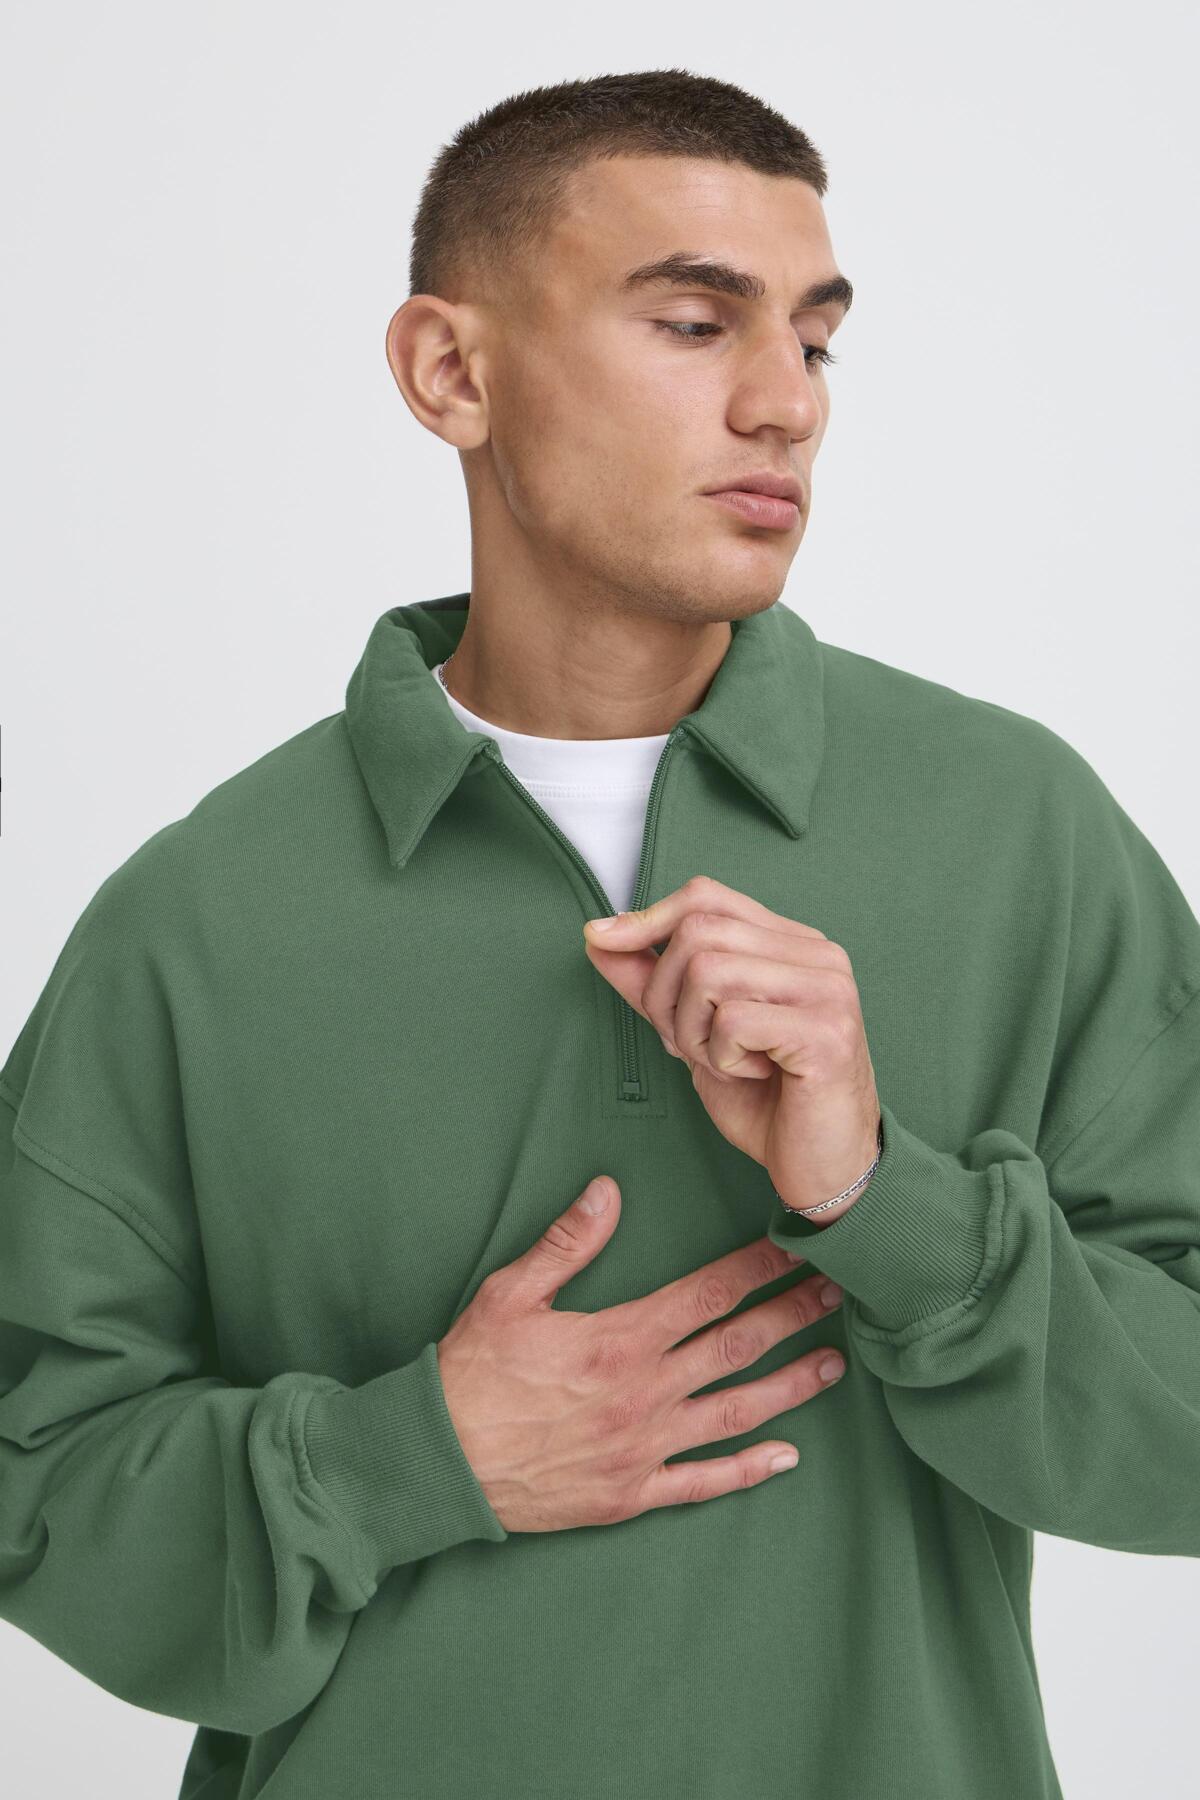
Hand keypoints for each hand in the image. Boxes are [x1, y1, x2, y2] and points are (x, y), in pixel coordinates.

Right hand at [436, 1175, 846, 1532]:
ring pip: (735, 1412)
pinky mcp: (631, 1494)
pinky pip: (702, 1483)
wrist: (439, 1462)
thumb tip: (608, 1191)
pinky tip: (786, 1458)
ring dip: (789, 1386)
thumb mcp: (509, 1294)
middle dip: (791, 1315)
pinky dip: (747, 1471)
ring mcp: (643, 1448)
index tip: (792, 1247)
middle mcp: (643, 1394)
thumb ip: (565, 1243)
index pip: (706, 1294)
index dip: (755, 1268)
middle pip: (736, 1347)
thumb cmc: (471, 1373)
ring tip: (833, 1364)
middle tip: (838, 1294)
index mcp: (619, 1339)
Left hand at [582, 875, 880, 1218]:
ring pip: (708, 973)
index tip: (600, 940)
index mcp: (791, 945)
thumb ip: (654, 985)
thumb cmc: (768, 1102)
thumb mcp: (696, 1034)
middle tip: (690, 1046)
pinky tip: (755, 1074)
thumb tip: (599, 937)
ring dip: (693, 1031)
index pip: (707, 897)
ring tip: (726, 1062)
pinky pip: (732, 1021)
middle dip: (665, 996)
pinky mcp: (827, 1030)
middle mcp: (818, 955)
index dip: (647, 917)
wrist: (825, 1169)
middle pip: (698, 932)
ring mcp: (827, 989)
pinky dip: (722, 1057)